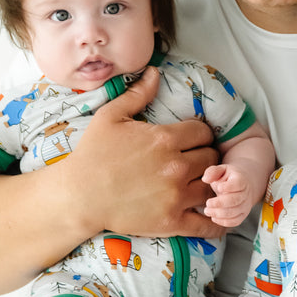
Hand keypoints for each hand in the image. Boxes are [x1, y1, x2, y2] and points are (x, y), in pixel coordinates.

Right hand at [68, 67, 221, 237]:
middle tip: (195, 160)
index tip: (192, 139)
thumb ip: (137, 94)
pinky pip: (207, 224)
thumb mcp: (110, 117)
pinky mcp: (172, 221)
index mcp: (165, 139)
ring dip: (210, 183)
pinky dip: (217, 222)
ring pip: (213, 185)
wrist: (78, 196)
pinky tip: (218, 215)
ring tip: (201, 181)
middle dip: (206, 156)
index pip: (203, 132)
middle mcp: (175, 167)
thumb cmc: (92, 155)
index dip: (199, 134)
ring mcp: (175, 196)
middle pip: (212, 157)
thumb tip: (155, 72)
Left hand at [202, 163, 256, 226]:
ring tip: (207, 211)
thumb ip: (212, 172)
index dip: (228, 187)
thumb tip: (205, 179)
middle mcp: (246, 194)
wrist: (241, 187)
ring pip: (234, 213)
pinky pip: (235, 221)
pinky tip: (214, 217)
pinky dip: (223, 222)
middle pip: (235, 200)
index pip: (238, 184)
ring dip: (219, 213)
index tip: (218, 187)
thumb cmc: (228, 178)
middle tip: (208, 203)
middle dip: (220, 203)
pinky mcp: (242, 215)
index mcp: (241, 180)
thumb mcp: (221, 170)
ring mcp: (245, 206)